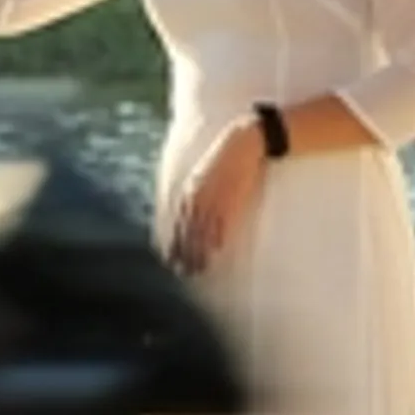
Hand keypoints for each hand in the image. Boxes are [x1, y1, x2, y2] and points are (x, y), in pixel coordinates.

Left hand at [165, 117, 267, 276]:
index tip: (169, 260)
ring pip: (203, 229)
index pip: (177, 223)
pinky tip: (216, 250)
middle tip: (182, 272)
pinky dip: (217, 236)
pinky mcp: (231, 196)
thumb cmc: (226, 159)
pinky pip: (222, 220)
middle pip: (187, 229)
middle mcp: (197, 195)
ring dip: (199, 250)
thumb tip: (190, 216)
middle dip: (184, 252)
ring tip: (199, 269)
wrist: (245, 142)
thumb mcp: (204, 177)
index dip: (173, 243)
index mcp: (189, 191)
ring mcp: (214, 196)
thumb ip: (196, 196)